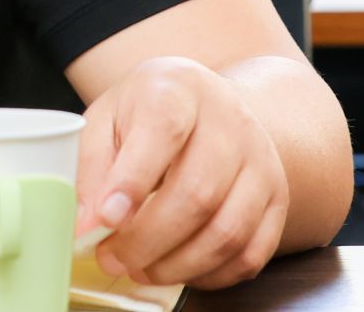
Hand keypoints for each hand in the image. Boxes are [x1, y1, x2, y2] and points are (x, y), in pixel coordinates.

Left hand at [74, 56, 288, 289]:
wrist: (208, 102)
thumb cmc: (148, 111)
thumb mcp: (107, 118)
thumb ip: (92, 166)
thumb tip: (85, 225)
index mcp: (178, 89)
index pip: (163, 132)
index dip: (133, 181)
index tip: (105, 219)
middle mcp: (229, 122)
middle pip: (197, 192)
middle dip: (148, 239)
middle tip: (111, 259)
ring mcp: (261, 161)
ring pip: (227, 230)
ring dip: (178, 264)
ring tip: (140, 269)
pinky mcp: (278, 197)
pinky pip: (252, 252)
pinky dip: (213, 274)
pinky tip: (179, 270)